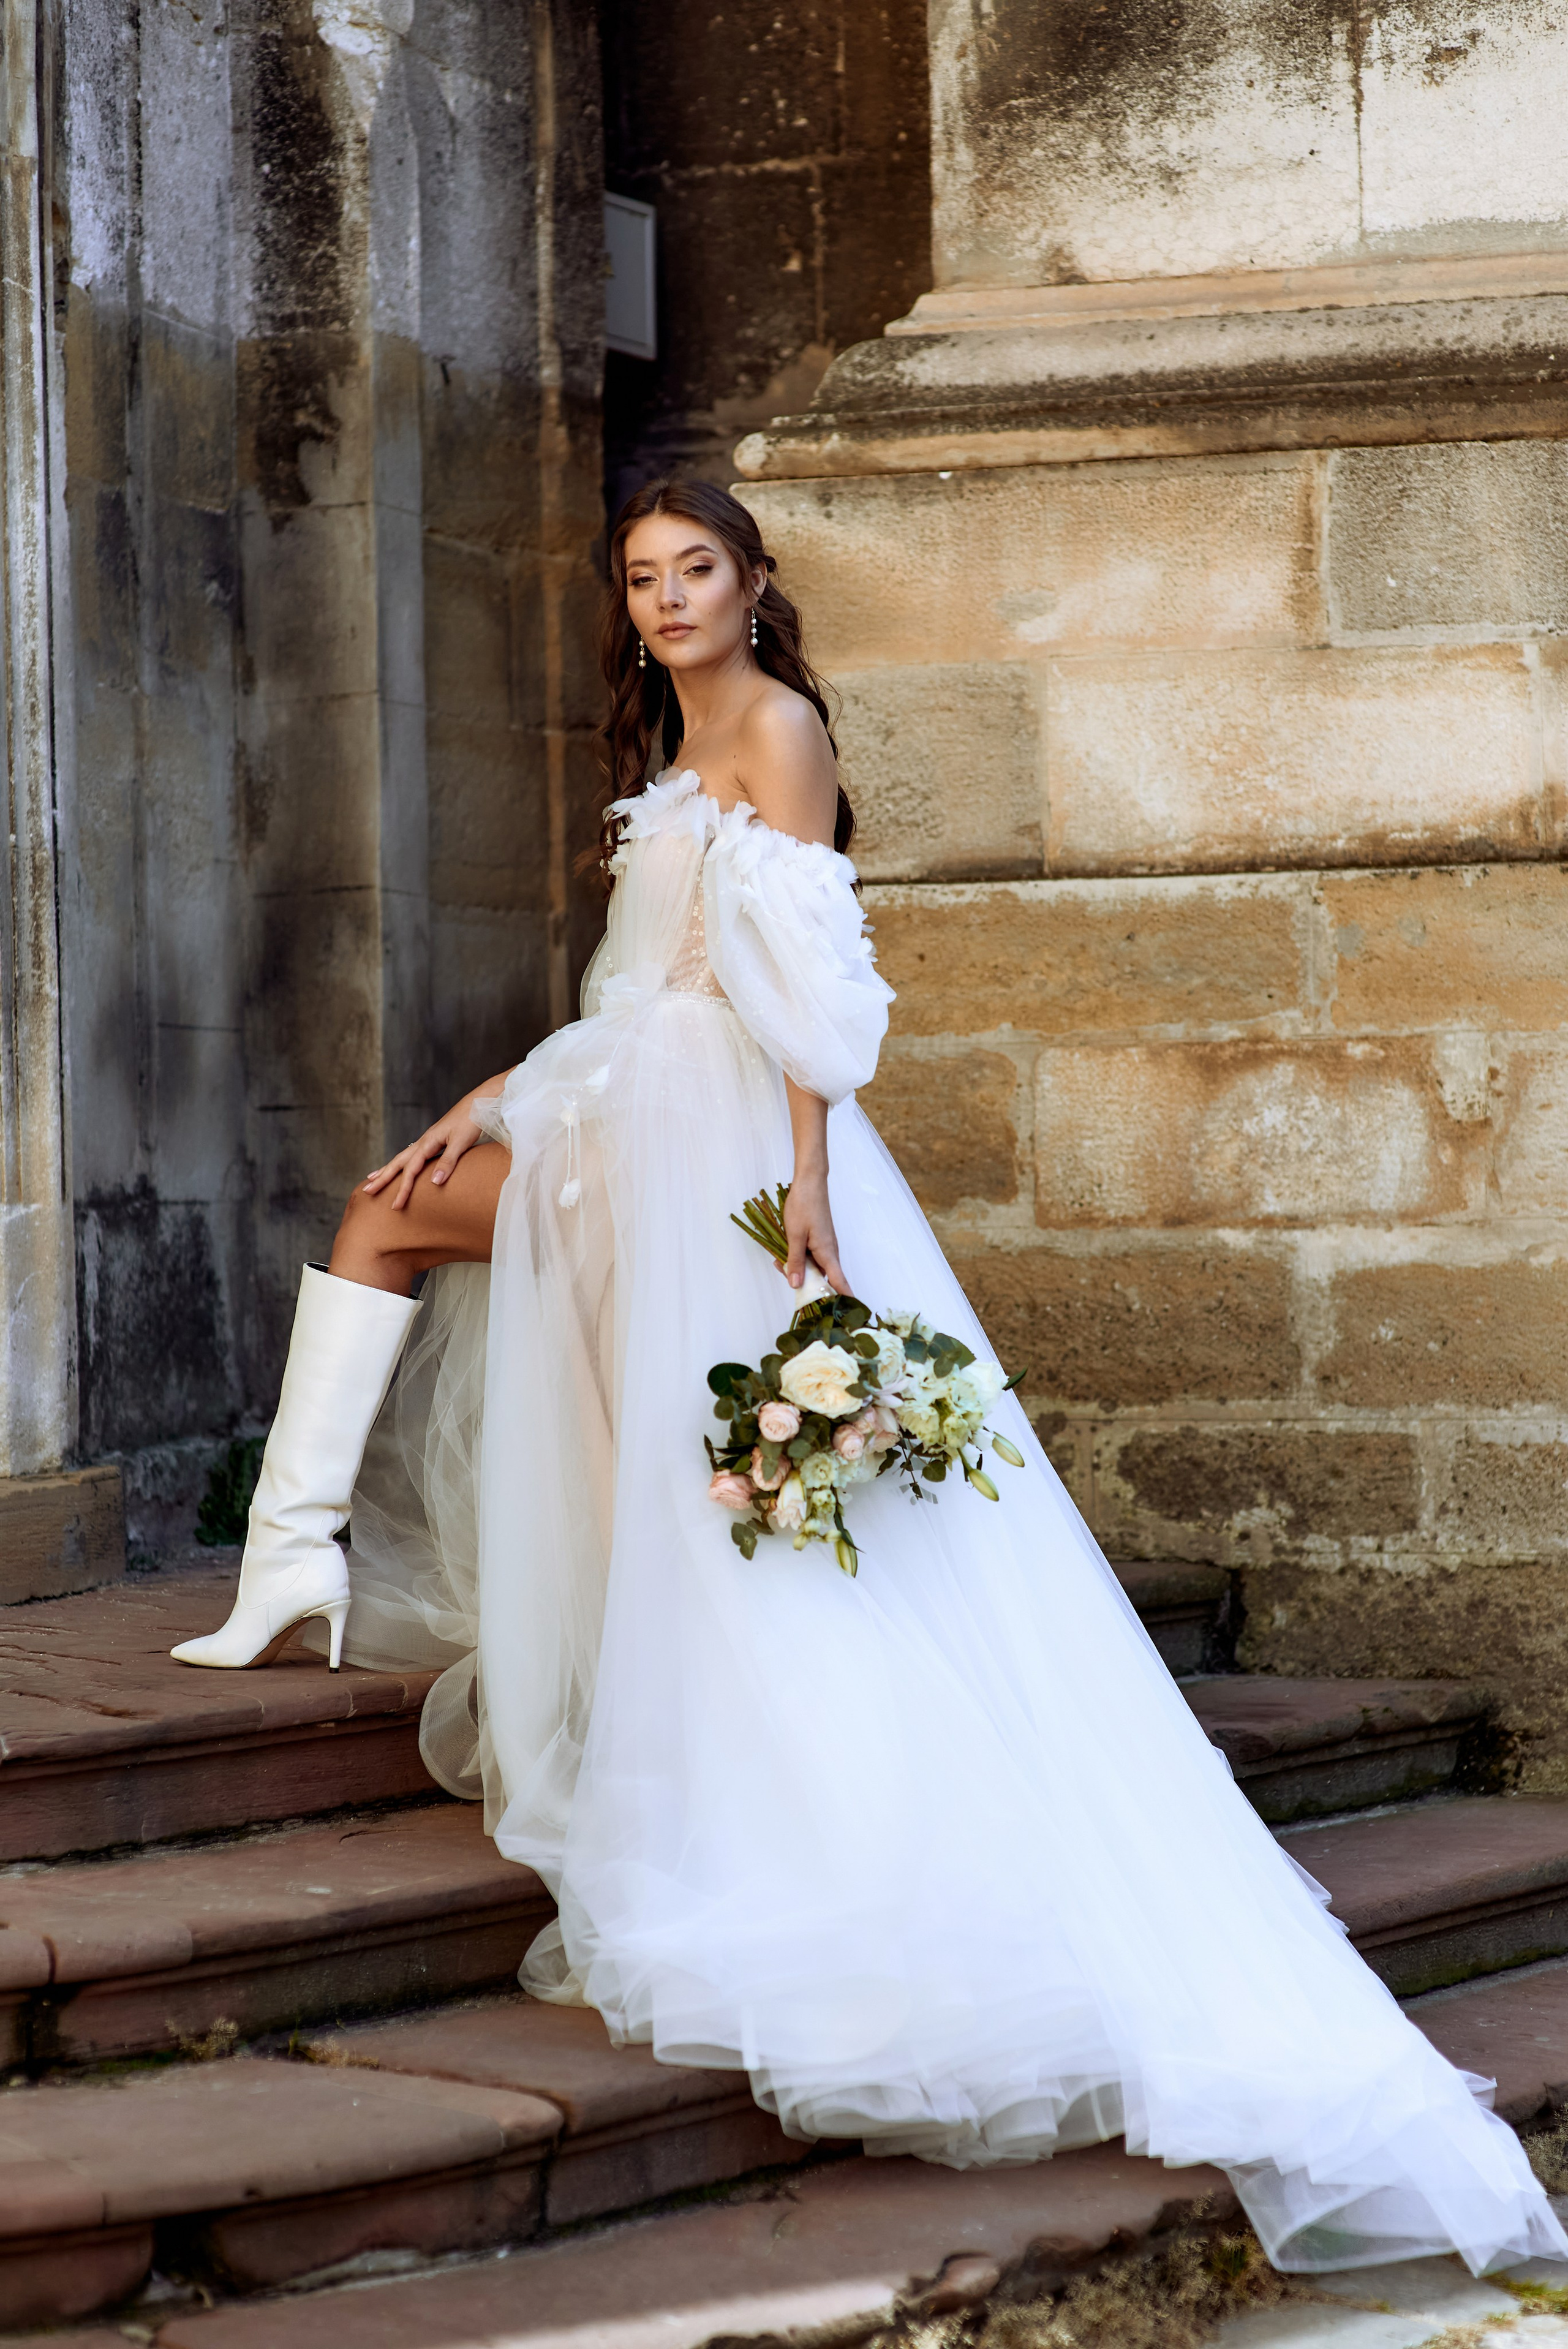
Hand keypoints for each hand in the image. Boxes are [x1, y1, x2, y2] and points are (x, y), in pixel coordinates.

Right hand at [362, 1089, 497, 1210]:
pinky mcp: (435, 1139)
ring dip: (388, 1169)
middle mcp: (424, 1141)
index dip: (402, 1189)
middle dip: (382, 1178)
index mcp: (428, 1142)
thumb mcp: (462, 1142)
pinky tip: (402, 1165)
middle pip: (398, 1162)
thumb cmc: (472, 1119)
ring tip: (372, 1178)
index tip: (396, 1206)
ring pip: (403, 1157)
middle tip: (366, 1191)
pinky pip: (413, 1155)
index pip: (410, 1170)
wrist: (479, 1102)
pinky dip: (403, 1162)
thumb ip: (448, 1161)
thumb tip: (433, 1183)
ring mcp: (428, 1140)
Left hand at [783, 1167, 848, 1293]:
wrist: (810, 1183)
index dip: (843, 1298)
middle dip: (802, 1282)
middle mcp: (829, 1252)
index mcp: (827, 1253)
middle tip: (782, 1271)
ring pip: (813, 1267)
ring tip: (778, 1261)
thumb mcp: (794, 1235)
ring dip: (798, 1268)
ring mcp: (825, 1246)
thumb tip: (796, 1285)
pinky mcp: (819, 1241)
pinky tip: (783, 1253)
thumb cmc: (804, 1206)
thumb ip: (795, 1261)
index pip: (839, 1282)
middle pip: (821, 1278)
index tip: (848, 1312)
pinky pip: (810, 1257)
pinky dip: (798, 1258)